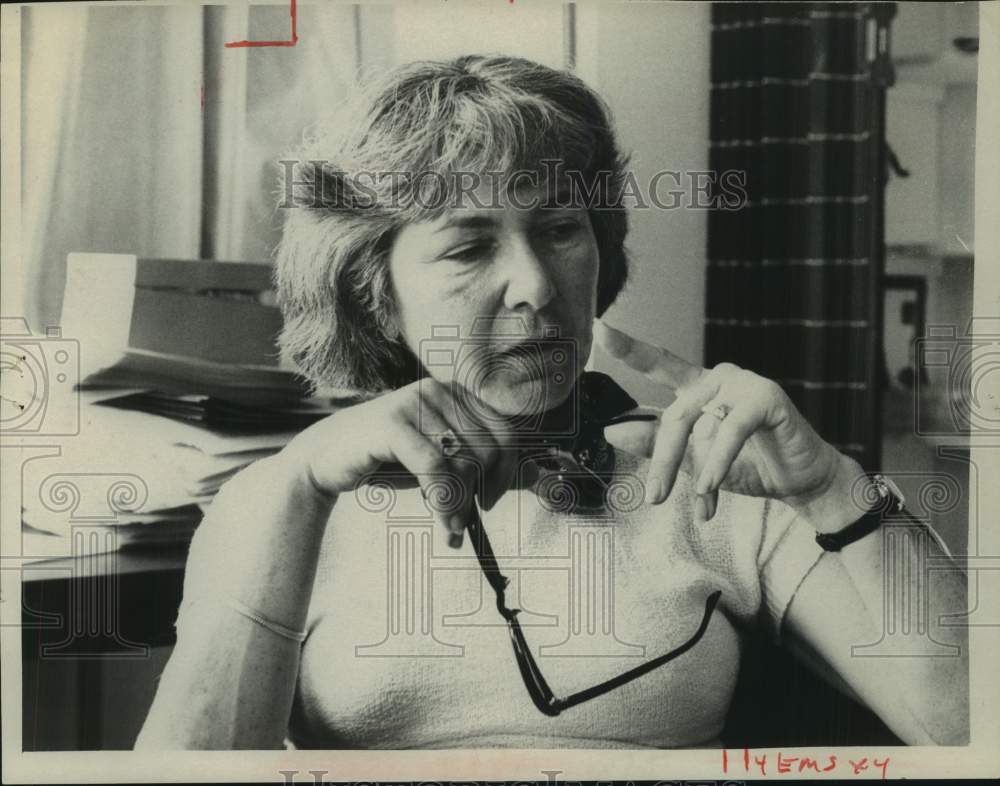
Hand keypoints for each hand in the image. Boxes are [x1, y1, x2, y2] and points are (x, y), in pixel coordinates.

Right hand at [281, 378, 520, 546]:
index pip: (506, 432)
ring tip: (450, 526)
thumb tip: (538, 477)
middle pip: (490, 448)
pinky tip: (442, 522)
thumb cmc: (388, 459)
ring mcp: (415, 401)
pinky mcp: (393, 422)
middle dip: (482, 492)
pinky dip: (444, 501)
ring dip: (462, 504)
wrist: (326, 457)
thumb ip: (485, 467)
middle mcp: (440, 389)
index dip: (507, 473)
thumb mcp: (442, 461)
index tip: (490, 501)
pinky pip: (435, 467)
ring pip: (464, 460)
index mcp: (457, 393)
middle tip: (465, 520)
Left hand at [594, 321, 848, 522]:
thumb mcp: (692, 460)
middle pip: (674, 415)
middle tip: (655, 497)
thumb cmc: (746, 465)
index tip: (599, 328)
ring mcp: (743, 383)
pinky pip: (732, 429)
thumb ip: (655, 445)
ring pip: (697, 422)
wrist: (798, 481)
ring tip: (697, 502)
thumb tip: (611, 432)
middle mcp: (717, 378)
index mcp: (696, 386)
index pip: (657, 363)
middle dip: (664, 461)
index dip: (628, 347)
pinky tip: (710, 486)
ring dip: (692, 468)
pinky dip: (718, 460)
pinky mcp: (767, 397)